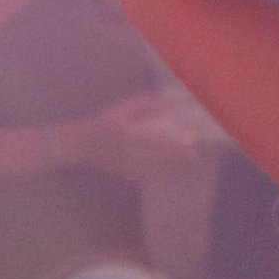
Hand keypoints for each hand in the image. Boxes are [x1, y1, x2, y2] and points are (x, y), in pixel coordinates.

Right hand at [73, 92, 196, 185]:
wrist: (83, 144)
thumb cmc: (104, 122)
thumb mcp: (122, 108)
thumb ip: (144, 103)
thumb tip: (166, 100)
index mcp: (130, 134)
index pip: (160, 142)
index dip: (178, 145)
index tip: (191, 142)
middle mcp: (131, 153)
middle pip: (163, 159)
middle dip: (182, 160)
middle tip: (196, 157)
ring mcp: (129, 166)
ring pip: (159, 171)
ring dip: (176, 168)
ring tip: (190, 165)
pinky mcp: (127, 175)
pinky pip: (151, 178)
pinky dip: (164, 175)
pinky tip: (173, 172)